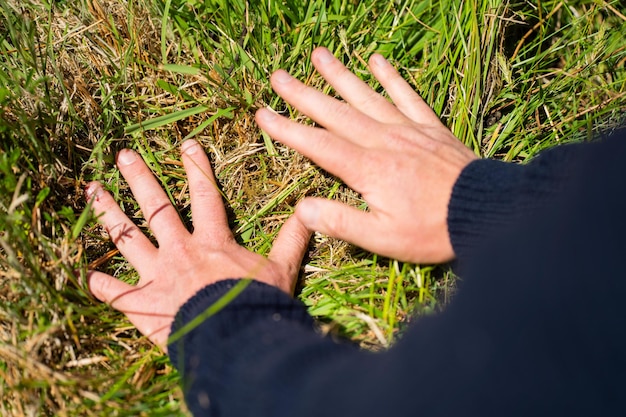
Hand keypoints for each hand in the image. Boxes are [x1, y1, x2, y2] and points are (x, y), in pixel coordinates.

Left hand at [85, 140, 310, 349]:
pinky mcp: (143, 304)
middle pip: (156, 208)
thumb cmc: (257, 305)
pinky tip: (89, 275)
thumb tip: (311, 209)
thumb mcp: (281, 269)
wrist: (233, 341)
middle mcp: (179, 250)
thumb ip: (293, 238)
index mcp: (212, 240)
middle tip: (123, 155)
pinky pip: (116, 292)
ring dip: (109, 214)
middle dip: (140, 178)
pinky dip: (102, 285)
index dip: (196, 168)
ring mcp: (157, 275)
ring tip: (92, 191)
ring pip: (127, 238)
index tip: (185, 144)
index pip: (203, 195)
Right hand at [255, 47, 476, 263]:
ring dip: (341, 76)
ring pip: (367, 96)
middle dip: (304, 95)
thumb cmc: (432, 231)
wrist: (484, 212)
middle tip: (278, 76)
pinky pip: (407, 95)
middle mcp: (383, 141)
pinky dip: (391, 77)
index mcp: (367, 169)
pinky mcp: (430, 127)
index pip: (318, 145)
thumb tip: (302, 209)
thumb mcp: (383, 239)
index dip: (287, 129)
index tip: (263, 113)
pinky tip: (376, 60)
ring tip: (319, 54)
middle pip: (336, 113)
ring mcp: (407, 129)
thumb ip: (341, 222)